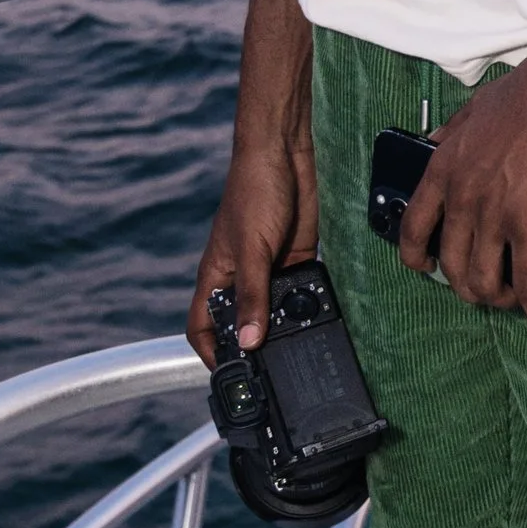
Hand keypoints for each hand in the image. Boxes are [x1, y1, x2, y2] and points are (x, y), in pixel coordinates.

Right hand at [189, 126, 317, 360]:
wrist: (286, 152)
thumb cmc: (253, 191)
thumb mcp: (253, 248)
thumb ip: (253, 295)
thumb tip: (249, 341)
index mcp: (218, 275)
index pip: (204, 325)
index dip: (211, 352)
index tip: (231, 374)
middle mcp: (242, 276)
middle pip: (243, 322)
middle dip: (255, 344)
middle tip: (276, 370)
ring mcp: (270, 269)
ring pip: (275, 310)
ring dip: (287, 325)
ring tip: (304, 345)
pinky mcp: (298, 259)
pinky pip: (302, 291)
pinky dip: (310, 303)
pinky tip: (322, 315)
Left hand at [401, 48, 526, 319]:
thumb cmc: (523, 94)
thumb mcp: (468, 111)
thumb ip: (445, 135)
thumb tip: (430, 145)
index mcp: (442, 170)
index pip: (414, 228)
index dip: (417, 257)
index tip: (426, 268)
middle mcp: (462, 199)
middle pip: (452, 267)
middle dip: (468, 288)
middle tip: (487, 289)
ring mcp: (496, 216)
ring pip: (485, 282)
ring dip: (500, 299)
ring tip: (515, 299)